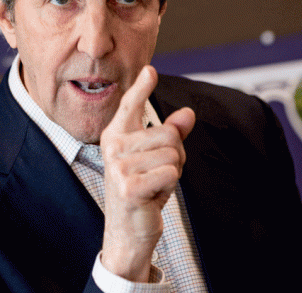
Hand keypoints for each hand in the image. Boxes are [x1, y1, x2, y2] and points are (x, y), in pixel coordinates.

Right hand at [99, 65, 195, 281]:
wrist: (127, 231)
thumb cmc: (142, 190)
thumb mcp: (157, 159)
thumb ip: (171, 134)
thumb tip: (188, 114)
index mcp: (116, 135)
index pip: (131, 106)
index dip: (142, 87)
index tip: (151, 70)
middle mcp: (113, 147)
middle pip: (169, 134)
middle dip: (175, 156)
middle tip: (158, 175)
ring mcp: (119, 166)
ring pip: (173, 155)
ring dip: (172, 174)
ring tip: (154, 186)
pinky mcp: (129, 186)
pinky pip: (171, 174)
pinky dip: (170, 187)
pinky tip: (153, 197)